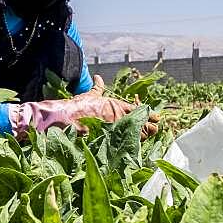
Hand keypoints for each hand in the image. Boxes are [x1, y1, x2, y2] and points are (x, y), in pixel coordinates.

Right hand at [10, 74, 160, 139]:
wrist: (65, 118)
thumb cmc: (77, 107)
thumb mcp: (89, 95)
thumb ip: (97, 87)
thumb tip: (99, 77)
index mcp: (116, 104)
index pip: (139, 109)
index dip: (149, 114)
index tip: (156, 118)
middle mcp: (120, 115)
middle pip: (144, 122)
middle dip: (150, 127)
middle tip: (154, 130)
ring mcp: (117, 125)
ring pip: (140, 132)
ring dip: (145, 136)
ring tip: (149, 138)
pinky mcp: (112, 136)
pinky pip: (129, 141)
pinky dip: (136, 144)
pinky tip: (140, 145)